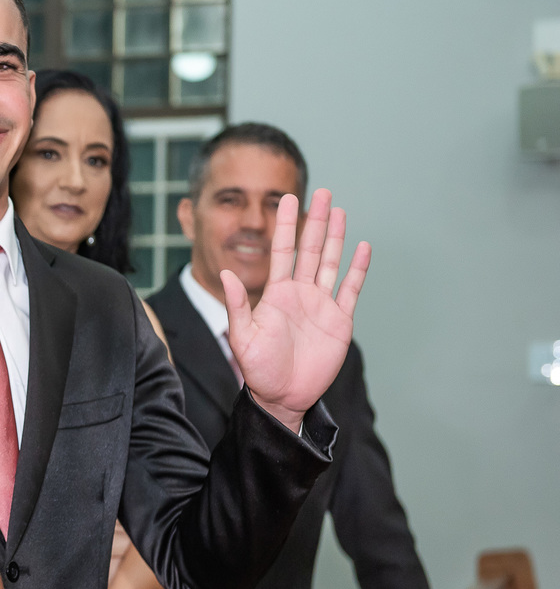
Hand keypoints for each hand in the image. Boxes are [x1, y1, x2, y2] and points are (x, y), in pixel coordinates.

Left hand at [224, 189, 370, 429]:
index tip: (287, 198)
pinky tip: (363, 248)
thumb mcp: (242, 336)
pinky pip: (350, 290)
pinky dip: (357, 270)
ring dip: (335, 238)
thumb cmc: (258, 369)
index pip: (283, 250)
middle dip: (315, 221)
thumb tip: (225, 274)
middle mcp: (300, 293)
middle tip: (322, 192)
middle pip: (309, 249)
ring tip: (339, 211)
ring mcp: (321, 305)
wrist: (282, 396)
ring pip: (330, 263)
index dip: (286, 224)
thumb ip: (238, 305)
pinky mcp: (339, 321)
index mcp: (276, 293)